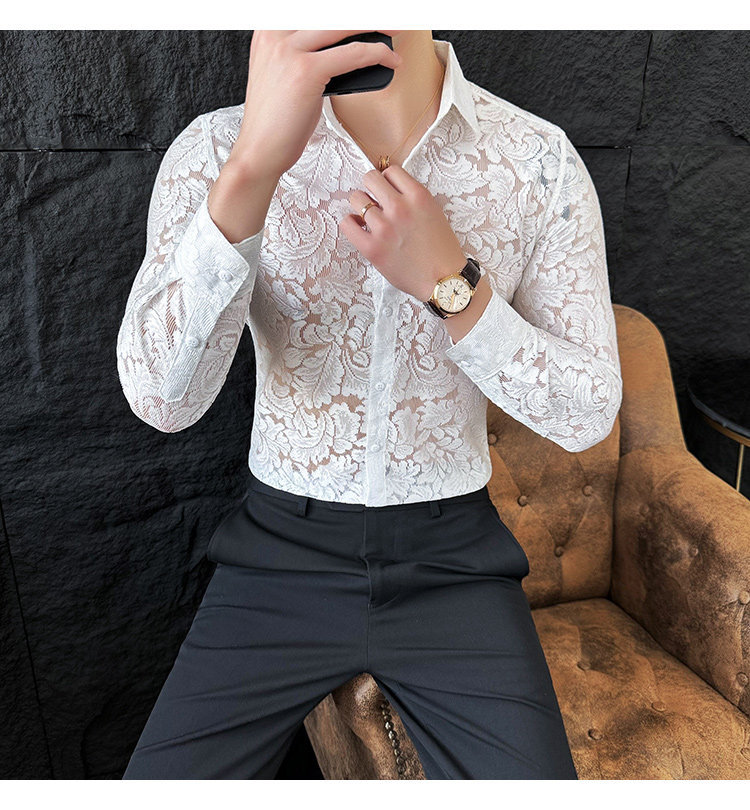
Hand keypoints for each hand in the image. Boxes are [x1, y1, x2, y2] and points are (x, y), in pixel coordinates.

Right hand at [229, 30, 401, 178]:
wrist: (259, 152)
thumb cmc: (275, 123)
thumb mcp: (284, 77)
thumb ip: (305, 56)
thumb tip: (343, 49)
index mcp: (268, 31)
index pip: (313, 10)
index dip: (344, 14)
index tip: (363, 18)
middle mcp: (276, 34)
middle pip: (330, 13)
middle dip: (364, 15)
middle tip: (389, 16)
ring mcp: (289, 51)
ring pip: (344, 26)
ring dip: (376, 25)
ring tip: (396, 29)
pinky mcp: (305, 71)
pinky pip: (353, 54)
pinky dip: (377, 54)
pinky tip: (389, 59)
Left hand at [340, 164, 467, 300]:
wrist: (442, 280)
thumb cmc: (441, 250)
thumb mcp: (434, 212)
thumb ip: (413, 198)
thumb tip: (390, 189)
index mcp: (418, 196)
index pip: (391, 171)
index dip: (387, 180)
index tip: (388, 190)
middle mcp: (400, 208)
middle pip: (370, 178)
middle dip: (371, 188)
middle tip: (376, 202)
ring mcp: (384, 228)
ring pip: (357, 199)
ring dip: (361, 206)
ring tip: (369, 218)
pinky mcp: (371, 247)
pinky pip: (347, 223)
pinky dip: (350, 223)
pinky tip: (359, 228)